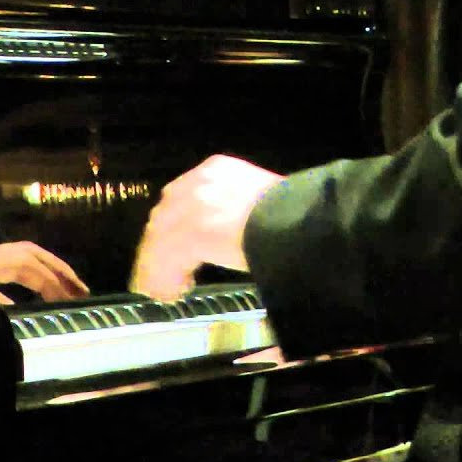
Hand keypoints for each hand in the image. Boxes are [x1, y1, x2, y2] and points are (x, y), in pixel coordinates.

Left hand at [0, 241, 89, 304]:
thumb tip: (11, 316)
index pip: (27, 265)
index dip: (53, 279)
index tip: (74, 297)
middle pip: (29, 256)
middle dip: (58, 270)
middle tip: (83, 290)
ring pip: (17, 263)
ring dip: (43, 275)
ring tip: (64, 294)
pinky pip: (0, 276)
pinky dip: (20, 287)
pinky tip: (24, 307)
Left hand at [130, 155, 284, 300]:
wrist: (302, 220)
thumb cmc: (293, 214)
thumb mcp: (257, 200)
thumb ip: (234, 210)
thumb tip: (228, 234)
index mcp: (218, 169)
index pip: (178, 196)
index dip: (171, 222)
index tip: (172, 242)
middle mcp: (201, 182)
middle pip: (163, 216)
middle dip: (161, 244)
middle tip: (164, 269)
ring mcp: (195, 207)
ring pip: (160, 239)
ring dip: (159, 265)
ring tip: (166, 287)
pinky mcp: (194, 233)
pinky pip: (167, 259)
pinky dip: (164, 277)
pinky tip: (172, 291)